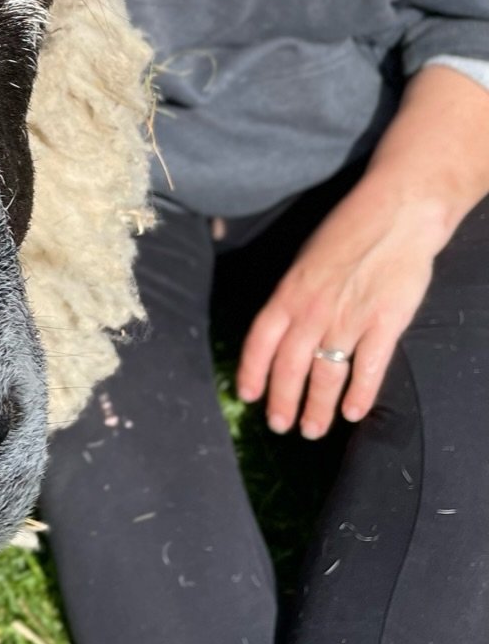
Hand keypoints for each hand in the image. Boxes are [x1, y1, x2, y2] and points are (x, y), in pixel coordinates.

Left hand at [236, 176, 447, 437]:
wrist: (395, 214)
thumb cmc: (349, 230)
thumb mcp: (306, 259)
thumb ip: (294, 295)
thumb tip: (281, 325)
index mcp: (289, 293)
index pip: (260, 341)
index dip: (252, 372)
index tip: (248, 396)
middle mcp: (313, 311)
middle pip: (290, 367)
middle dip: (283, 401)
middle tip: (280, 425)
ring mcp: (349, 320)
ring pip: (326, 375)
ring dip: (318, 406)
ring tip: (312, 428)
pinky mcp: (384, 324)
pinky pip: (368, 368)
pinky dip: (360, 394)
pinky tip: (353, 413)